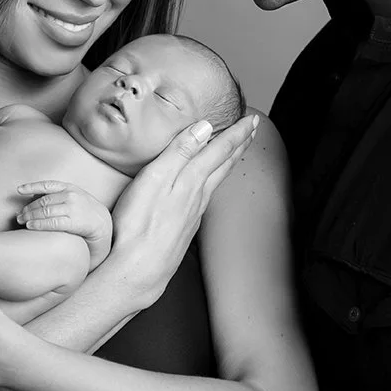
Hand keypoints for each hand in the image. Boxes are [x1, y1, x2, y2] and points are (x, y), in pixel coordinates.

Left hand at [14, 182, 113, 266]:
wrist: (102, 223)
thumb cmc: (84, 211)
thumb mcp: (74, 196)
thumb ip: (57, 195)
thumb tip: (33, 196)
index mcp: (69, 187)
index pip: (47, 185)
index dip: (31, 187)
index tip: (19, 190)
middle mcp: (70, 195)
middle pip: (43, 201)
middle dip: (28, 208)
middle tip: (19, 215)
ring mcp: (72, 208)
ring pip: (45, 211)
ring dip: (30, 217)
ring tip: (22, 221)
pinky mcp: (74, 222)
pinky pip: (52, 223)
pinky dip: (38, 224)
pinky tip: (30, 226)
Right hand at [105, 113, 259, 303]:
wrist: (136, 271)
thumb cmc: (137, 225)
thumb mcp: (154, 179)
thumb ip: (179, 151)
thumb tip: (204, 127)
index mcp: (193, 180)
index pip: (221, 149)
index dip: (237, 132)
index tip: (252, 119)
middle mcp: (198, 197)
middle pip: (225, 165)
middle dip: (240, 144)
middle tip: (253, 129)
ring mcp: (193, 214)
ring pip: (218, 182)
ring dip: (230, 162)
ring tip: (237, 151)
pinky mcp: (184, 229)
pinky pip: (207, 197)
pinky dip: (215, 182)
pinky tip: (210, 186)